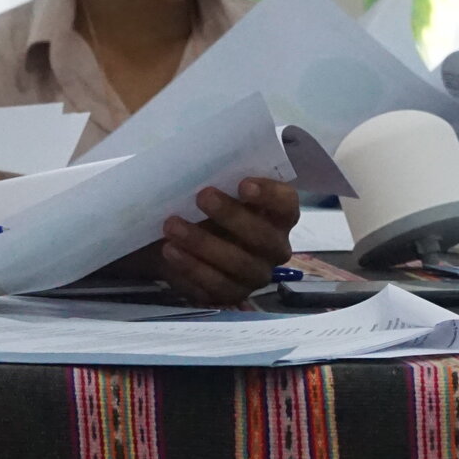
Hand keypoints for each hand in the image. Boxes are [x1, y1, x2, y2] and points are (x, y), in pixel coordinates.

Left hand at [158, 177, 301, 304]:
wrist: (183, 239)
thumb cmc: (205, 207)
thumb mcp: (214, 189)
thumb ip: (219, 179)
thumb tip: (200, 164)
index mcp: (279, 216)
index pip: (287, 204)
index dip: (269, 196)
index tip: (243, 184)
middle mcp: (275, 247)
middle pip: (264, 237)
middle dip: (232, 217)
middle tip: (202, 196)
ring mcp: (256, 274)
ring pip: (239, 264)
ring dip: (204, 244)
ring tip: (172, 226)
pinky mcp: (233, 294)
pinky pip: (216, 285)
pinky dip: (191, 267)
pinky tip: (171, 250)